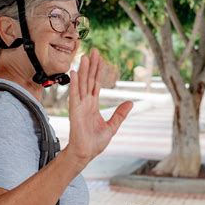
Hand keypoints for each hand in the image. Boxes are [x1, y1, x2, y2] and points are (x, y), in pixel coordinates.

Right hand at [66, 49, 132, 170]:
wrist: (86, 153)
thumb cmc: (95, 142)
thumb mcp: (112, 126)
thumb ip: (120, 114)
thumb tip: (130, 103)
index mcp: (93, 105)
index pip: (96, 84)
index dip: (99, 71)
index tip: (100, 59)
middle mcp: (85, 103)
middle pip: (89, 80)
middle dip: (92, 66)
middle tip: (94, 51)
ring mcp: (79, 106)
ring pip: (82, 84)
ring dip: (83, 70)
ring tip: (85, 57)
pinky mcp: (74, 111)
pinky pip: (74, 95)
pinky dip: (74, 84)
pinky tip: (75, 73)